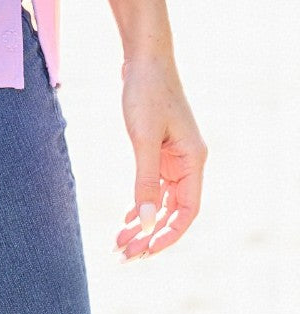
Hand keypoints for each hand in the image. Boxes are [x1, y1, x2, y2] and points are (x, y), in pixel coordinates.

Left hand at [114, 54, 206, 261]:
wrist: (144, 58)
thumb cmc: (147, 92)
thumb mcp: (144, 138)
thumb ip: (146, 181)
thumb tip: (146, 223)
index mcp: (193, 161)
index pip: (187, 212)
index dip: (168, 235)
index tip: (145, 252)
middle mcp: (188, 163)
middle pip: (173, 211)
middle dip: (150, 235)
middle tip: (125, 255)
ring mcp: (174, 157)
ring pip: (161, 201)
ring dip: (143, 223)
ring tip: (120, 244)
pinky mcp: (159, 150)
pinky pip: (153, 187)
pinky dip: (140, 204)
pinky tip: (126, 221)